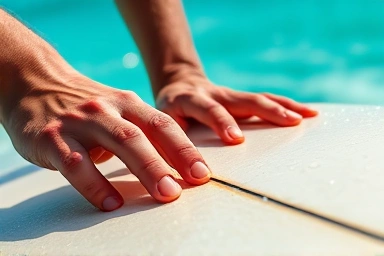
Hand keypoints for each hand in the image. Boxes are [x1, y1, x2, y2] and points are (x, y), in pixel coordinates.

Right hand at [2, 67, 210, 211]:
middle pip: (147, 133)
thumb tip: (175, 165)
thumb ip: (142, 133)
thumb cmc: (87, 109)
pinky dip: (95, 185)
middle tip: (194, 182)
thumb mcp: (118, 112)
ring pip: (118, 143)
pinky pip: (76, 164)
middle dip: (174, 158)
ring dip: (146, 169)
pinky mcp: (52, 137)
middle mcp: (108, 109)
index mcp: (128, 103)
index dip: (186, 149)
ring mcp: (81, 121)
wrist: (35, 84)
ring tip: (164, 194)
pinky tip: (111, 203)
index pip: (164, 125)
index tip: (204, 174)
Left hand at [156, 73, 317, 144]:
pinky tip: (307, 113)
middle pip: (244, 100)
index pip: (208, 110)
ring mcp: (231, 95)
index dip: (221, 122)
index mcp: (191, 100)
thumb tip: (167, 167)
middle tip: (290, 123)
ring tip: (307, 116)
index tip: (235, 140)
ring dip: (284, 106)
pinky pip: (266, 99)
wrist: (179, 83)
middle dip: (268, 111)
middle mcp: (215, 95)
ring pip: (260, 98)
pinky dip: (287, 105)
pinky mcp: (241, 98)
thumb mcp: (159, 120)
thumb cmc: (169, 108)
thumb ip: (165, 139)